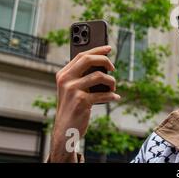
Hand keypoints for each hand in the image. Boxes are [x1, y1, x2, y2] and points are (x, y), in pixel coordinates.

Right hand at [49, 45, 119, 161]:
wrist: (65, 129)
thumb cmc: (72, 107)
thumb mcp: (72, 89)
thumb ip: (82, 76)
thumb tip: (104, 63)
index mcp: (63, 74)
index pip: (81, 55)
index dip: (97, 50)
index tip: (109, 48)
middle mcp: (65, 80)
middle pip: (88, 60)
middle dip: (105, 61)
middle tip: (113, 68)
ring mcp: (72, 90)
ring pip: (99, 76)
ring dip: (111, 82)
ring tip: (113, 88)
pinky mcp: (81, 101)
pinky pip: (103, 94)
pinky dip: (112, 96)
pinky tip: (115, 97)